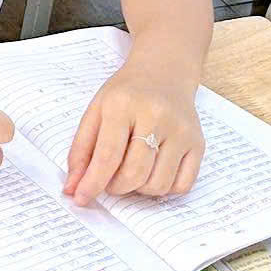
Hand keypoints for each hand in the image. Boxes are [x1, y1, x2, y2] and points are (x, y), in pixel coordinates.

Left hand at [65, 67, 203, 203]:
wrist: (164, 73)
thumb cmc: (127, 94)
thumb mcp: (96, 111)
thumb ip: (81, 150)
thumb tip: (72, 188)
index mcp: (123, 104)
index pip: (107, 155)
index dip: (92, 183)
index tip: (81, 198)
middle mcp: (156, 115)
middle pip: (134, 174)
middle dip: (116, 187)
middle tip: (110, 180)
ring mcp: (181, 130)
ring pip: (158, 185)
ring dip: (139, 190)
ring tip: (132, 170)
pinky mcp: (198, 143)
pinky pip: (181, 186)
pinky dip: (164, 188)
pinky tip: (154, 171)